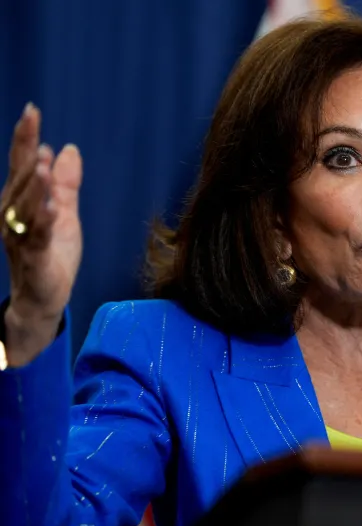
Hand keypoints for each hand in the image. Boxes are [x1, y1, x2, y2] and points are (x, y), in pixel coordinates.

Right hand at [1, 104, 82, 365]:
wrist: (43, 297)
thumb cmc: (51, 254)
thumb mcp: (63, 213)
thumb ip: (65, 183)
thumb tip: (67, 149)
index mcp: (20, 201)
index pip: (21, 164)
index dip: (25, 137)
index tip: (32, 110)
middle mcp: (13, 214)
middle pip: (20, 178)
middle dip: (25, 151)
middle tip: (32, 125)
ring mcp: (21, 235)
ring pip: (26, 205)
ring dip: (33, 183)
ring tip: (41, 160)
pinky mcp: (35, 257)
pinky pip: (37, 236)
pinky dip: (43, 220)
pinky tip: (51, 206)